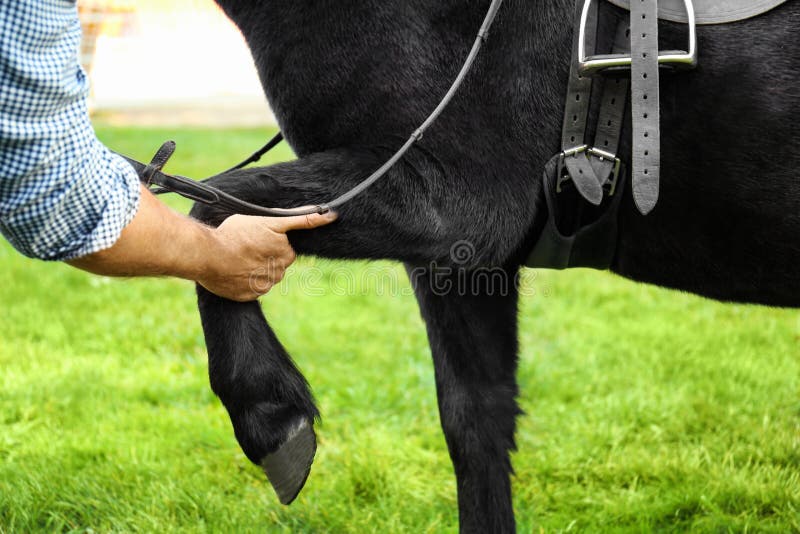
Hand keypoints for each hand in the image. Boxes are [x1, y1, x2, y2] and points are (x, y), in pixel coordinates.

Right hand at [197, 211, 336, 301]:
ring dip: (259, 269)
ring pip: (269, 276)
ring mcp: (266, 283)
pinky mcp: (254, 294)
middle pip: (280, 262)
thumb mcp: (264, 218)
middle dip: (269, 256)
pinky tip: (236, 272)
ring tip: (239, 259)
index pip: (289, 247)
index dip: (279, 241)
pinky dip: (249, 282)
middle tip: (248, 248)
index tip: (301, 231)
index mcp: (284, 249)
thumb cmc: (232, 233)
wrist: (207, 255)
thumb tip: (323, 213)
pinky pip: (256, 288)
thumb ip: (293, 218)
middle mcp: (279, 267)